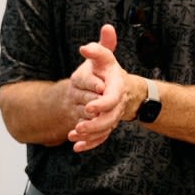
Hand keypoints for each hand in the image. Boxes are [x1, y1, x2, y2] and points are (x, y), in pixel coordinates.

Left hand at [68, 24, 128, 151]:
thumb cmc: (108, 70)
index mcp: (117, 88)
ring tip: (72, 135)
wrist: (121, 86)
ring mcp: (112, 116)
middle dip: (94, 125)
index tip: (89, 107)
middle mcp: (116, 105)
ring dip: (89, 136)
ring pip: (104, 131)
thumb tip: (85, 47)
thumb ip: (98, 50)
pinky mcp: (106, 125)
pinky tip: (76, 147)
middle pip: (109, 119)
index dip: (102, 104)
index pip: (112, 99)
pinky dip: (89, 144)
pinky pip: (100, 138)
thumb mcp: (104, 58)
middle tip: (78, 126)